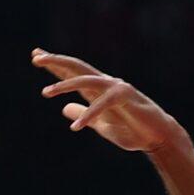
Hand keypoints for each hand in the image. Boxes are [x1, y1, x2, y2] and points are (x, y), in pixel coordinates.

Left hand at [32, 47, 186, 152]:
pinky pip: (103, 103)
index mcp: (97, 90)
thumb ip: (83, 115)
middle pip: (77, 67)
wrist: (157, 138)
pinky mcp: (126, 97)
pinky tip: (75, 127)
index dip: (54, 66)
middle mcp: (105, 84)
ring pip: (87, 80)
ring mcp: (116, 88)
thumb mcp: (100, 126)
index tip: (36, 56)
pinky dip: (89, 115)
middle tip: (36, 57)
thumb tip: (64, 109)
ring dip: (65, 85)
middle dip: (56, 61)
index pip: (72, 73)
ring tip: (45, 92)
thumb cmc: (131, 130)